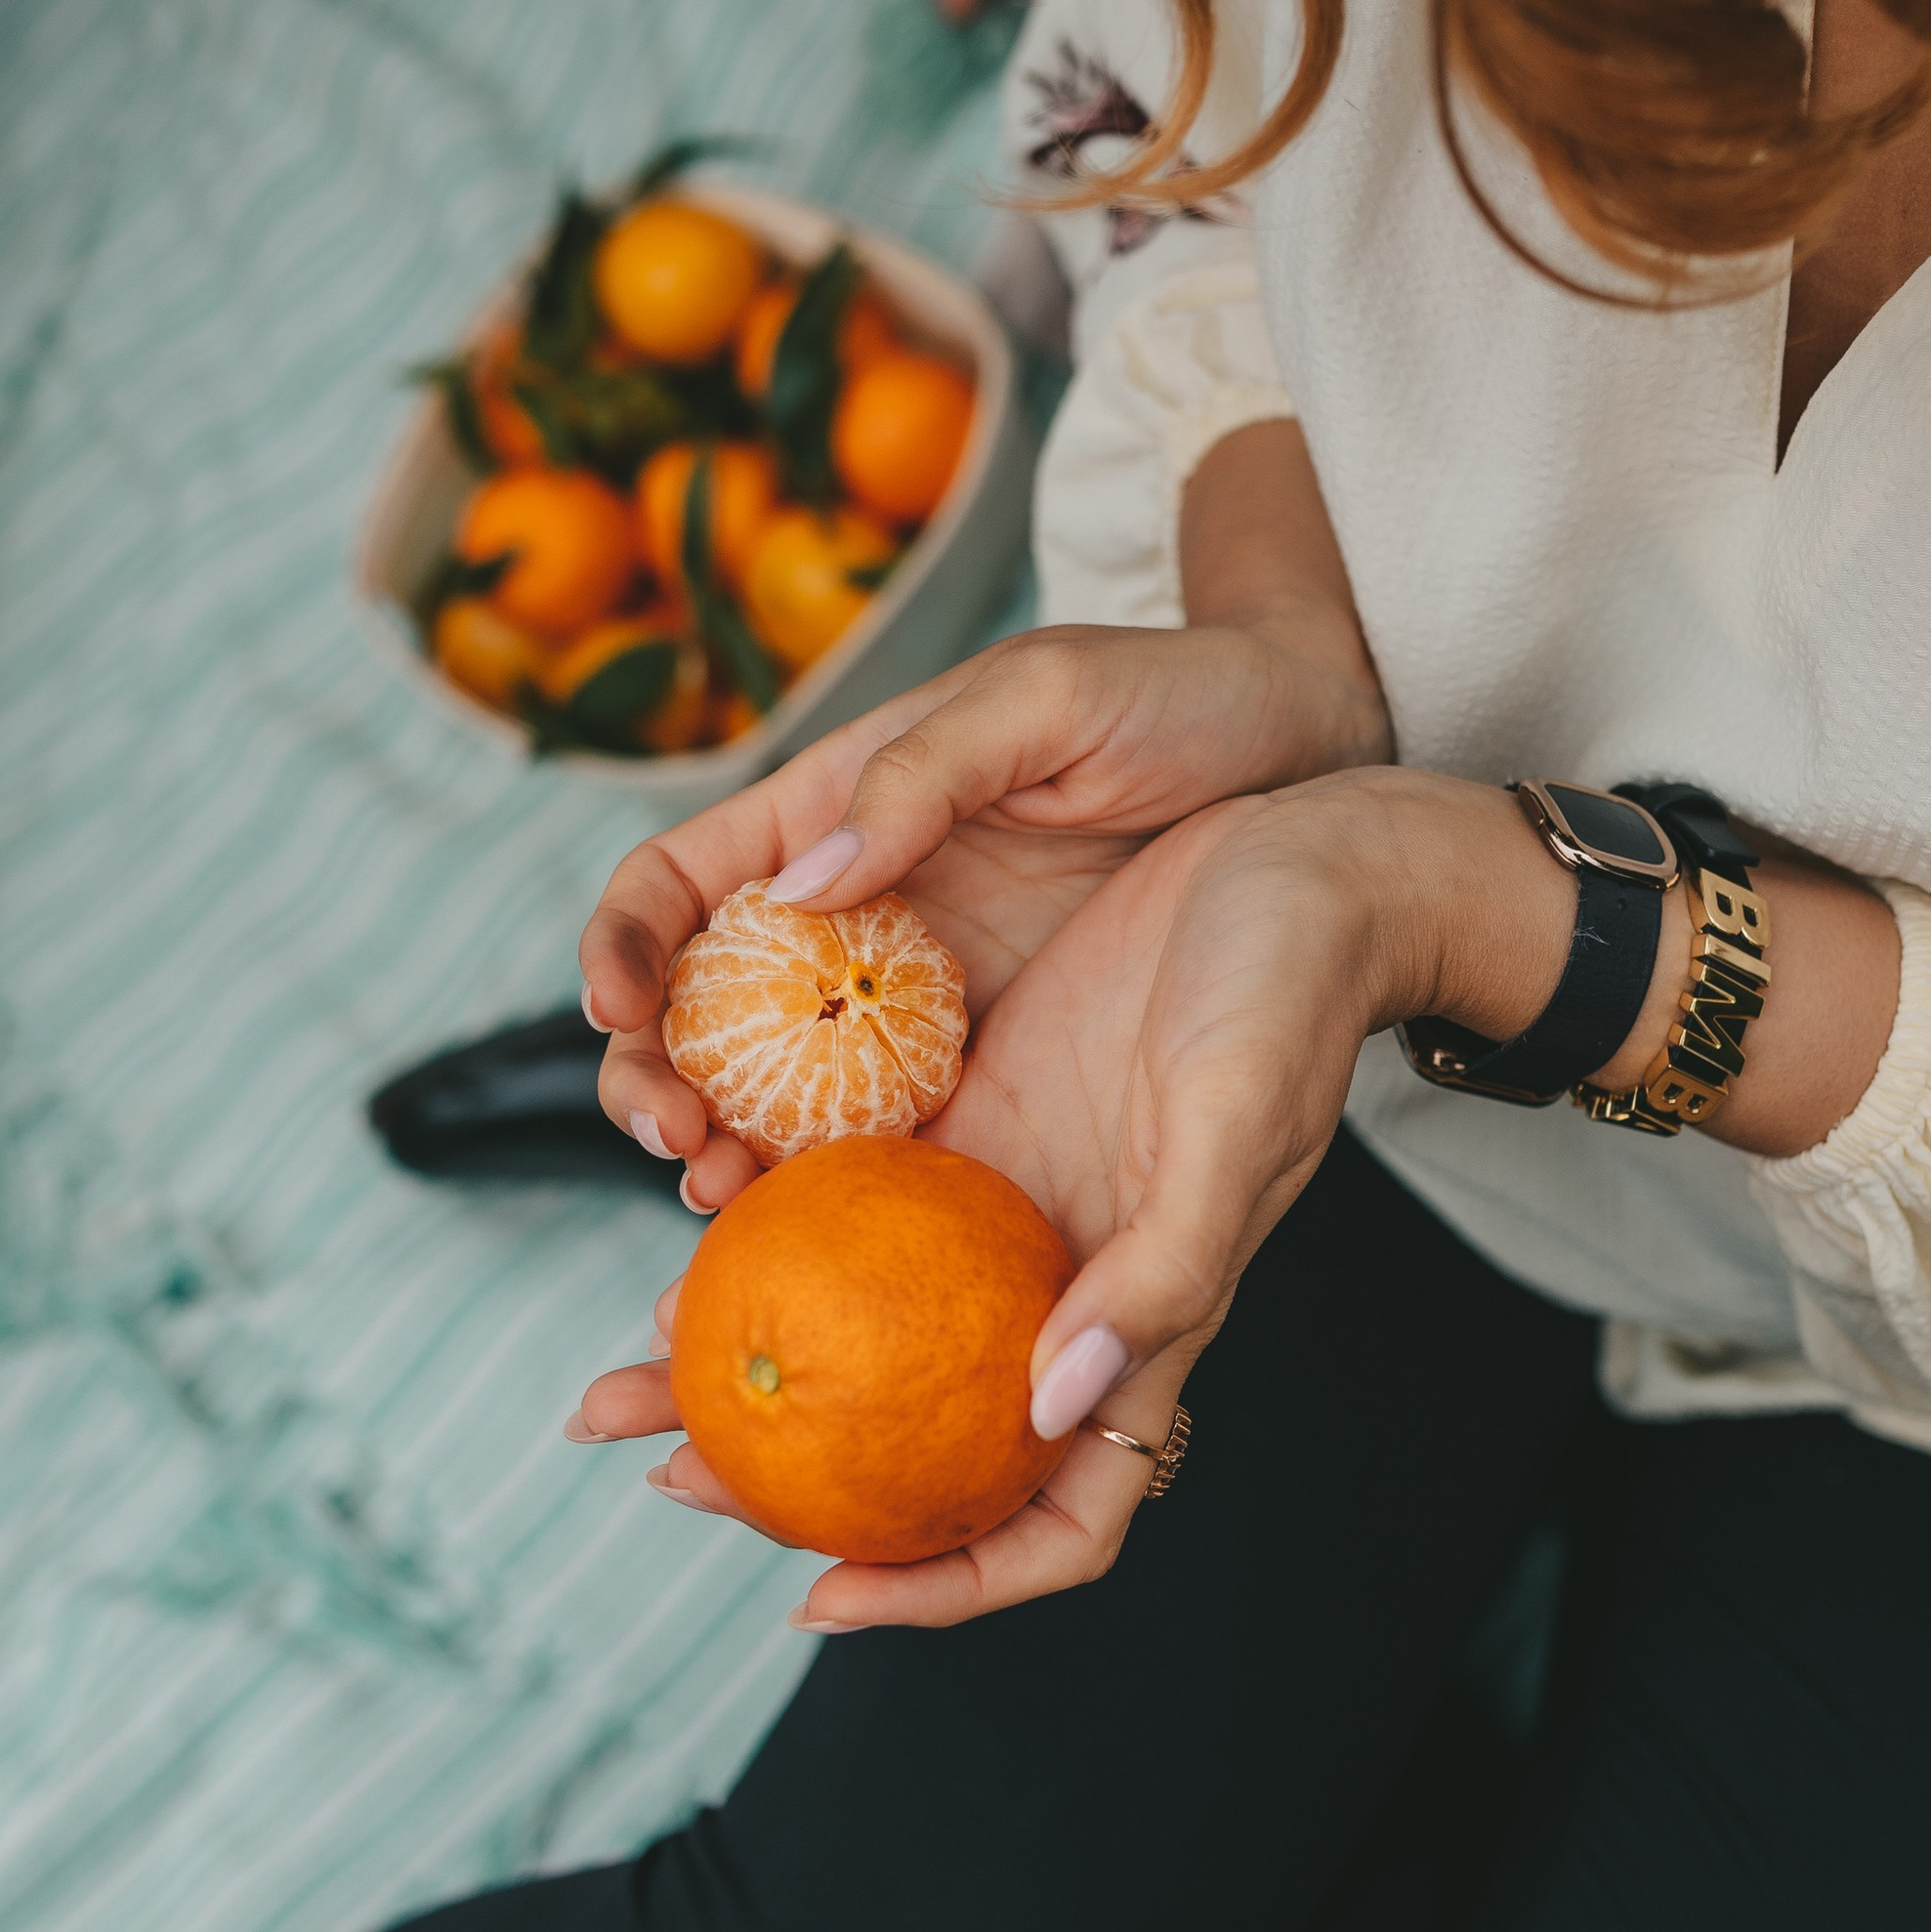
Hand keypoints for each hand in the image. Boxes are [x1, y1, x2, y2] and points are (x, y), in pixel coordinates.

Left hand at [571, 768, 1570, 1627]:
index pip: (1058, 1520)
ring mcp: (1007, 1209)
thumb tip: (1051, 1409)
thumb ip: (1161, 1275)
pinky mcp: (971, 1115)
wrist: (1306, 863)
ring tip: (631, 1375)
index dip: (949, 1587)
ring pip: (865, 1329)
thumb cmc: (1298, 995)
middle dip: (795, 1489)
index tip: (818, 1596)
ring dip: (749, 1357)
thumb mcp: (1239, 1130)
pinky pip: (850, 1201)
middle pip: (923, 1444)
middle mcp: (1061, 1293)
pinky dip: (769, 1228)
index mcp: (1139, 1333)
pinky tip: (689, 1215)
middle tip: (668, 1476)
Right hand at [577, 616, 1392, 1206]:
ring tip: (723, 1205)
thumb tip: (800, 888)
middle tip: (678, 1147)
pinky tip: (825, 1234)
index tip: (617, 1007)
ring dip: (730, 1156)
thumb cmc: (1176, 697)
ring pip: (779, 1096)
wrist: (1312, 763)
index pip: (677, 884)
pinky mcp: (989, 1068)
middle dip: (656, 1082)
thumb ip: (922, 778)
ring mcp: (916, 1003)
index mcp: (833, 812)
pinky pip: (889, 1138)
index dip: (621, 944)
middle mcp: (853, 917)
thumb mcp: (1047, 701)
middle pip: (700, 1016)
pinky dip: (837, 1190)